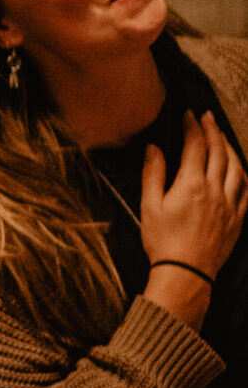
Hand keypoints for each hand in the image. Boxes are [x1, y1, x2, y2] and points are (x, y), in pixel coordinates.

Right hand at [140, 111, 246, 322]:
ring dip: (230, 148)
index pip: (195, 145)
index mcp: (191, 184)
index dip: (192, 126)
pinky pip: (246, 189)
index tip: (188, 115)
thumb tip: (154, 149)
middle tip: (207, 117)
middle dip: (212, 130)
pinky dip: (243, 174)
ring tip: (222, 138)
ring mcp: (229, 204)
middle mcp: (214, 190)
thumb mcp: (149, 206)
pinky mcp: (237, 218)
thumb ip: (153, 173)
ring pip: (236, 167)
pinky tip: (239, 169)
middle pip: (218, 151)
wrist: (185, 273)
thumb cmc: (163, 242)